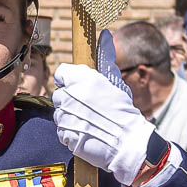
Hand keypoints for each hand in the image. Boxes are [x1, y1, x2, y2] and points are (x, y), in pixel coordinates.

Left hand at [52, 63, 152, 186]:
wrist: (128, 141)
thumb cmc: (123, 112)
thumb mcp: (113, 83)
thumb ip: (99, 67)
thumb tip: (102, 46)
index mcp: (81, 78)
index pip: (61, 73)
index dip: (67, 81)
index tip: (73, 87)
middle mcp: (70, 94)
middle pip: (59, 96)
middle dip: (68, 102)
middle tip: (84, 109)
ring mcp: (65, 115)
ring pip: (59, 115)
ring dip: (69, 118)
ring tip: (87, 123)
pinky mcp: (65, 134)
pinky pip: (62, 132)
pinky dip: (71, 134)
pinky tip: (85, 133)